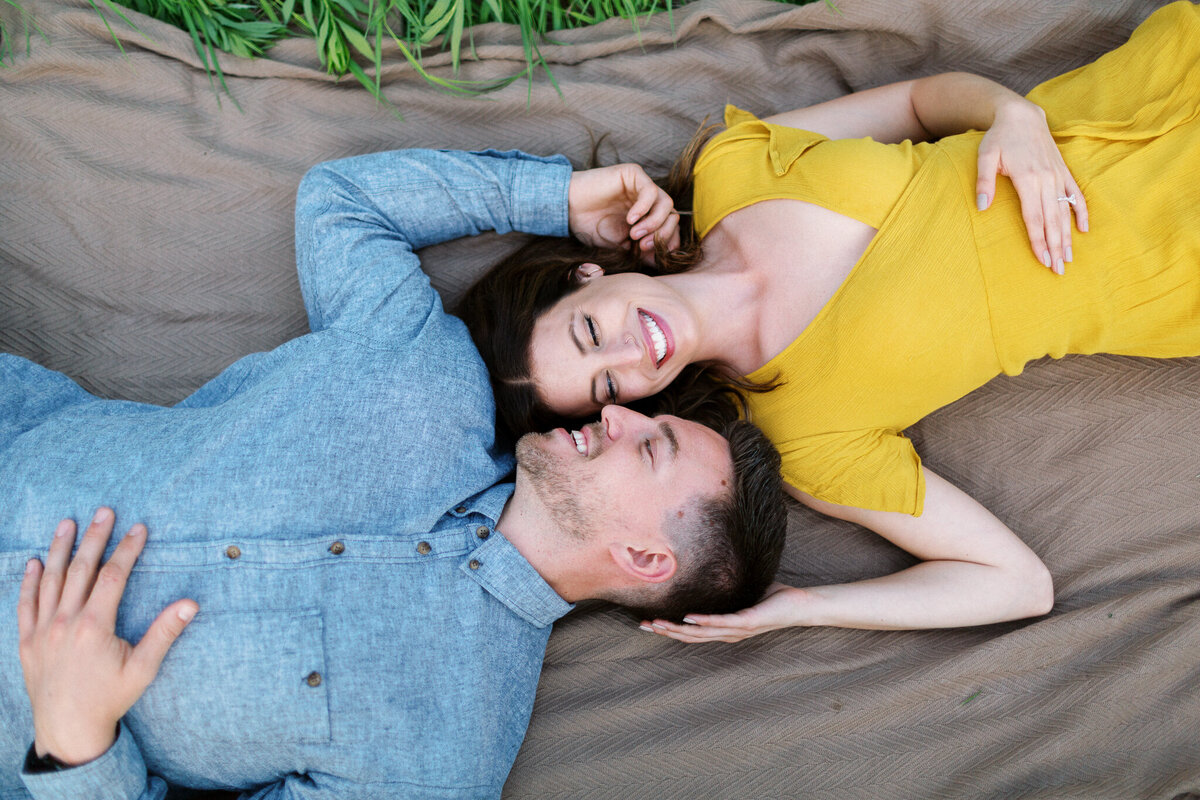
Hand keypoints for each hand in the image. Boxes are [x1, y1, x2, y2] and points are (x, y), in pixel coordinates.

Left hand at [17, 508, 197, 765]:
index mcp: (94, 627)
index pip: (112, 576)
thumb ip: (165, 632)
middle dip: (94, 538)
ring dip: (59, 549)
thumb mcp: (143, 668)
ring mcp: (42, 631)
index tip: (138, 528)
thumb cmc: (110, 699)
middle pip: (80, 570)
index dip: (127, 549)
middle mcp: (64, 623)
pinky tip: (34, 562)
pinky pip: (26, 604)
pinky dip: (28, 581)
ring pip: (49, 580)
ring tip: (67, 523)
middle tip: (105, 511)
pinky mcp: (27, 643)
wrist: (68, 730)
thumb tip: (190, 604)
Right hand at [568, 163, 680, 262]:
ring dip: (653, 223)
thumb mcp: (620, 246)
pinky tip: (630, 220)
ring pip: (666, 203)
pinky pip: (650, 191)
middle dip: (662, 235)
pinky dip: (644, 209)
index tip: (653, 256)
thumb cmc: (590, 227)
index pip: (670, 228)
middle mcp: (647, 200)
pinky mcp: (633, 174)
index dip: (668, 243)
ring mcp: (641, 186)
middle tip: (643, 246)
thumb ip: (641, 250)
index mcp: (647, 216)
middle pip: (672, 216)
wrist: (567, 210)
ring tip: (634, 234)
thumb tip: (661, 259)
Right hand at [641, 582, 806, 642]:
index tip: (650, 622)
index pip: (693, 631)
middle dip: (666, 631)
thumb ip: (728, 585)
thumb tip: (713, 566)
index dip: (670, 629)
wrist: (802, 606)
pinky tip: (688, 618)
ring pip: (701, 633)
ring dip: (677, 629)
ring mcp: (738, 630)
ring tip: (658, 624)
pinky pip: (722, 622)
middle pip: (691, 636)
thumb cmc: (776, 598)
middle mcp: (729, 633)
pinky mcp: (748, 621)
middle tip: (644, 626)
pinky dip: (703, 621)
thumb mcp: (745, 591)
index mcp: (726, 628)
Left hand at [975, 98, 1088, 274]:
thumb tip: (982, 208)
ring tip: (1069, 258)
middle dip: (1055, 246)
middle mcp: (1047, 179)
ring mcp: (1058, 176)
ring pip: (1064, 211)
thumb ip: (984, 183)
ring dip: (1068, 236)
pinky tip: (1084, 229)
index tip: (1043, 260)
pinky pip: (1076, 194)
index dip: (1038, 240)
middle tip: (1059, 270)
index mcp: (1028, 179)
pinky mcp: (1063, 171)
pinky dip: (1081, 211)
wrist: (1021, 115)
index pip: (1034, 217)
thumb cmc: (999, 138)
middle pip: (1052, 220)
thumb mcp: (985, 157)